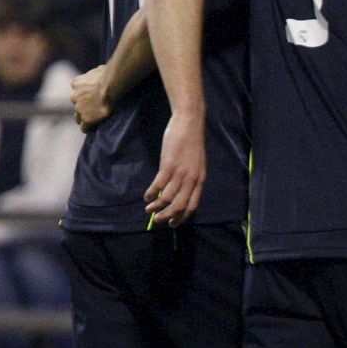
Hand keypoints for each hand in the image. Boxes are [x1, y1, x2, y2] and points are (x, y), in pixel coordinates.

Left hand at [71, 64, 112, 130]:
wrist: (110, 86)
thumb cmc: (108, 75)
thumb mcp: (99, 69)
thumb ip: (95, 73)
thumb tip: (100, 71)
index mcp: (76, 83)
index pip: (77, 89)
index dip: (84, 93)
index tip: (90, 95)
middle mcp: (74, 96)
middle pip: (76, 104)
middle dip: (82, 106)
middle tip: (92, 109)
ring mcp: (79, 108)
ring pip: (78, 116)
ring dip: (83, 118)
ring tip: (91, 121)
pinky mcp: (86, 118)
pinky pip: (84, 127)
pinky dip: (87, 128)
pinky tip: (90, 130)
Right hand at [144, 111, 205, 225]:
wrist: (189, 124)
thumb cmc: (191, 143)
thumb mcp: (196, 164)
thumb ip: (190, 178)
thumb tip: (181, 191)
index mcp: (200, 180)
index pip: (192, 205)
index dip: (182, 217)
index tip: (173, 224)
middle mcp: (192, 180)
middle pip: (180, 206)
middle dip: (168, 216)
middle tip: (158, 220)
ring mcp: (181, 173)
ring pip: (168, 198)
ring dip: (157, 207)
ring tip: (148, 209)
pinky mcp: (169, 166)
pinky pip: (158, 186)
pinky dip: (151, 193)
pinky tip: (146, 196)